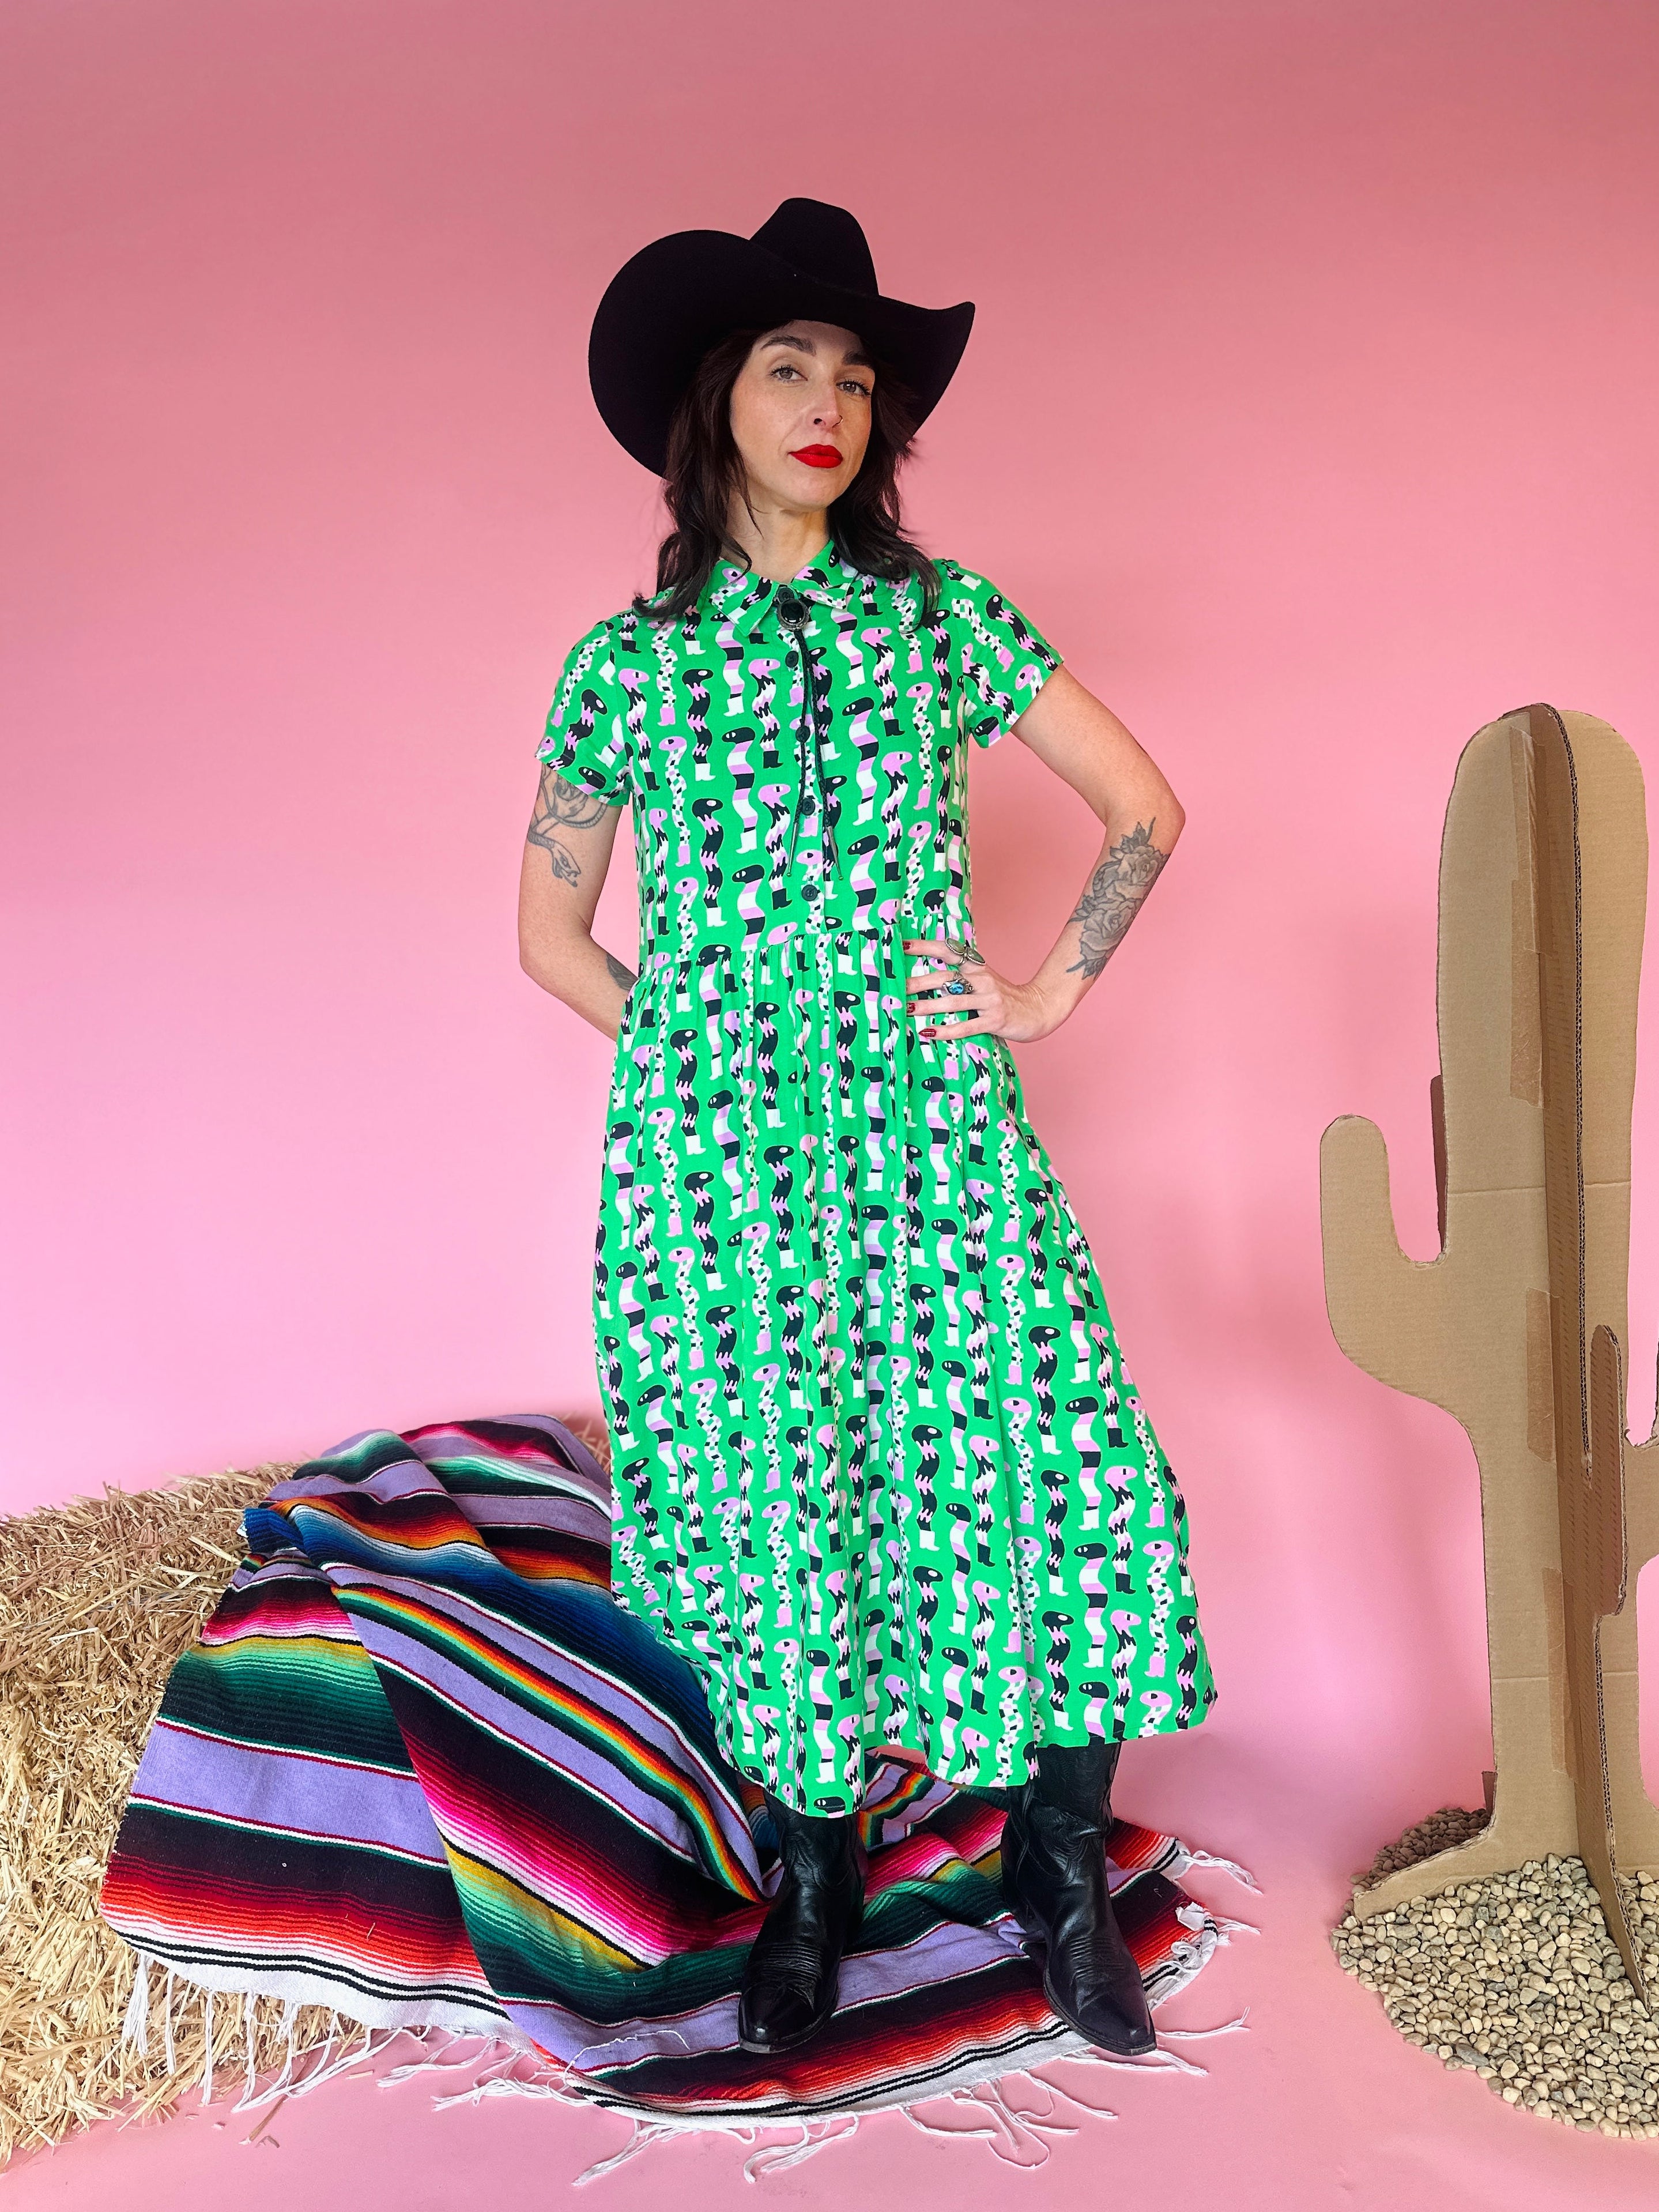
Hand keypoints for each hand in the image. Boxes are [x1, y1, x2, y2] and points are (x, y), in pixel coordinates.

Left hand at [902, 936, 1057, 1044]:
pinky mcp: (995, 1020)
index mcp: (977, 967)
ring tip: (905, 1010)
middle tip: (895, 987)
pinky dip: (946, 1030)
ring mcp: (989, 999)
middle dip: (917, 982)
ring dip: (926, 1007)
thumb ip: (961, 977)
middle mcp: (982, 979)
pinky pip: (966, 1026)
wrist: (1039, 1009)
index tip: (901, 946)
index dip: (924, 947)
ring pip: (952, 1002)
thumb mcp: (984, 980)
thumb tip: (925, 979)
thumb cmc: (1004, 997)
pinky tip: (929, 1033)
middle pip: (945, 977)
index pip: (947, 950)